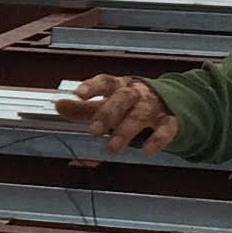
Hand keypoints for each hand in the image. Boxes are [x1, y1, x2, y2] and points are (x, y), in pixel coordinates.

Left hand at [55, 73, 180, 152]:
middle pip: (123, 98)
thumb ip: (83, 107)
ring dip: (126, 130)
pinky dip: (158, 138)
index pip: (106, 82)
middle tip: (93, 131)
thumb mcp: (108, 103)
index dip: (93, 87)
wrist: (173, 102)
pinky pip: (167, 128)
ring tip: (112, 147)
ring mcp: (155, 106)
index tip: (79, 94)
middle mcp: (138, 93)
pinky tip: (148, 150)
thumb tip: (59, 105)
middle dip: (108, 113)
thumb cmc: (132, 104)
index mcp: (120, 86)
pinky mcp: (171, 120)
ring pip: (141, 114)